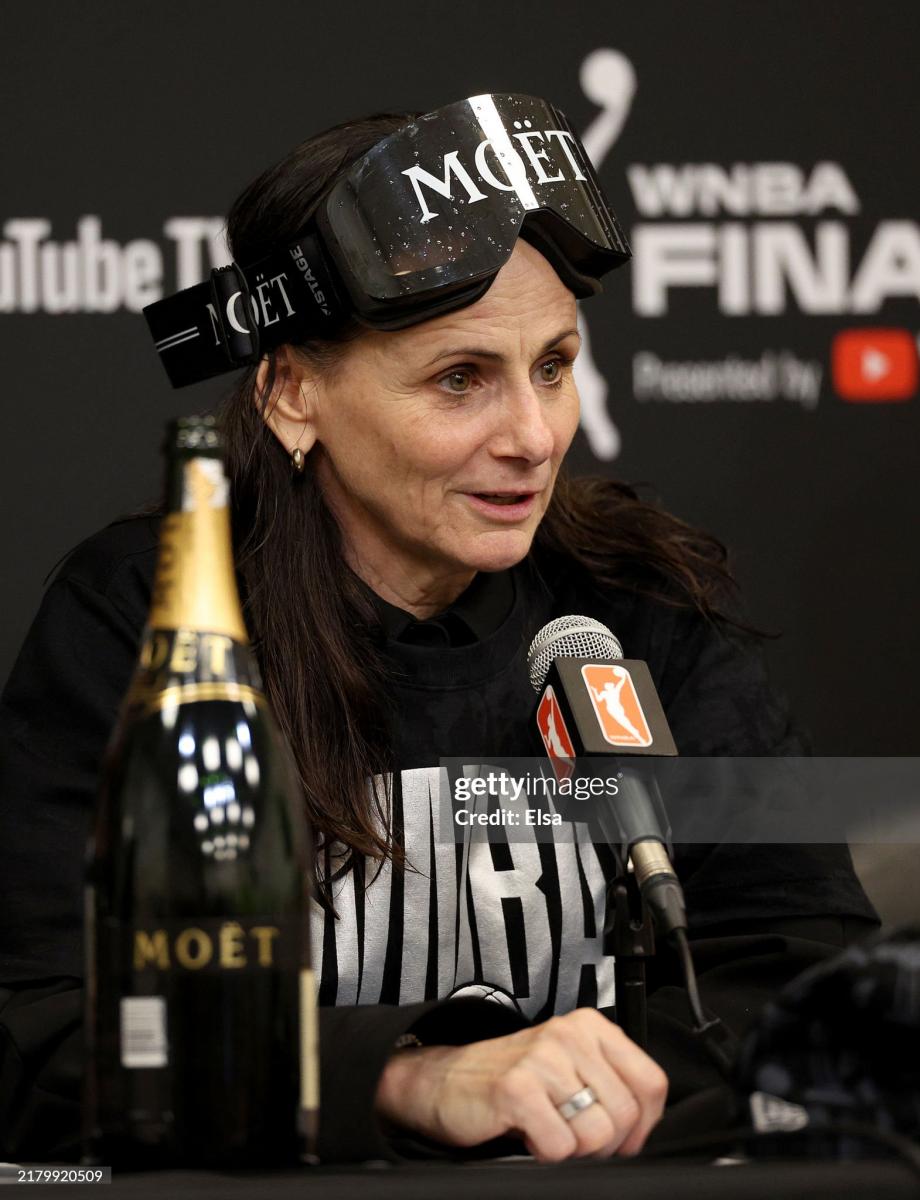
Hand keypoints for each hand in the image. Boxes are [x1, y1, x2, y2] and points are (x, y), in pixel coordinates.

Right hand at [374, 1008, 667, 1161]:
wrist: (445, 1081)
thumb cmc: (514, 1080)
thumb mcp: (570, 1068)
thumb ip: (609, 1083)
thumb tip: (645, 1128)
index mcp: (590, 1027)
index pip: (652, 1082)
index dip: (643, 1125)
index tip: (622, 1137)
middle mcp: (570, 1035)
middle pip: (626, 1114)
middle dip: (606, 1144)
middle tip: (574, 1138)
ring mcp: (542, 1059)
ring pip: (597, 1134)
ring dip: (575, 1150)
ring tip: (549, 1131)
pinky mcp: (517, 1089)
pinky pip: (561, 1147)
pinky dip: (546, 1154)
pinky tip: (528, 1134)